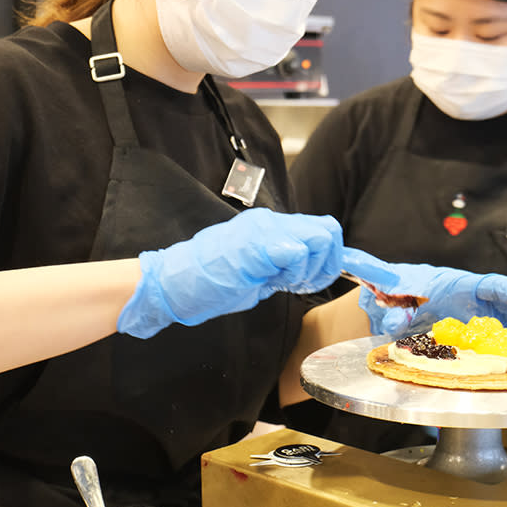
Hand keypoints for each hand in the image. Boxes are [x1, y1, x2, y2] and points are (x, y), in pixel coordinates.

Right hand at [117, 208, 342, 337]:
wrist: (173, 284)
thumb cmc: (210, 282)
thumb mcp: (256, 269)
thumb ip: (283, 262)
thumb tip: (313, 267)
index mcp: (271, 226)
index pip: (321, 229)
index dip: (332, 257)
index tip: (319, 279)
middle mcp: (270, 221)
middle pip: (328, 230)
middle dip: (326, 263)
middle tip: (302, 283)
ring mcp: (262, 231)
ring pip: (318, 238)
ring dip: (311, 268)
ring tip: (286, 283)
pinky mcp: (254, 246)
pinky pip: (295, 252)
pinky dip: (296, 272)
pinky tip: (276, 283)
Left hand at [356, 258, 506, 347]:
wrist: (387, 305)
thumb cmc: (391, 292)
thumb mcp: (384, 291)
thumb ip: (384, 294)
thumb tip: (386, 307)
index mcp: (455, 284)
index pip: (490, 285)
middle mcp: (473, 300)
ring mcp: (479, 318)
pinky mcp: (478, 336)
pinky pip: (506, 342)